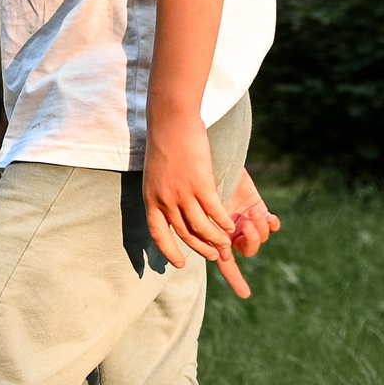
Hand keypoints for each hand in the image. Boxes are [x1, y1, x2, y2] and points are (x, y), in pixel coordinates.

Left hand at [141, 122, 235, 276]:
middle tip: (213, 255)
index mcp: (151, 199)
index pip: (159, 234)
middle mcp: (165, 200)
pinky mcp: (200, 184)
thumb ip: (161, 192)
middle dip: (200, 249)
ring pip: (202, 228)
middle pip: (184, 234)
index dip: (169, 251)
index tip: (180, 263)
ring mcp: (182, 193)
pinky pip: (215, 211)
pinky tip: (231, 226)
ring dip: (216, 239)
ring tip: (226, 244)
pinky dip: (224, 222)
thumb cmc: (164, 142)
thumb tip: (167, 204)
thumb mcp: (155, 173)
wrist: (170, 120)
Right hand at [212, 168, 279, 297]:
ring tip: (253, 213)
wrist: (208, 157)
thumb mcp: (199, 209)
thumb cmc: (197, 182)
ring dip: (259, 230)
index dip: (236, 279)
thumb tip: (222, 254)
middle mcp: (232, 232)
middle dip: (250, 242)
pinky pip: (272, 225)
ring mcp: (248, 220)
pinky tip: (266, 216)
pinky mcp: (259, 207)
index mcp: (216, 237)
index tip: (246, 295)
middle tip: (246, 226)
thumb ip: (209, 232)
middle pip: (247, 250)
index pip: (226, 264)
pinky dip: (271, 224)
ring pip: (261, 238)